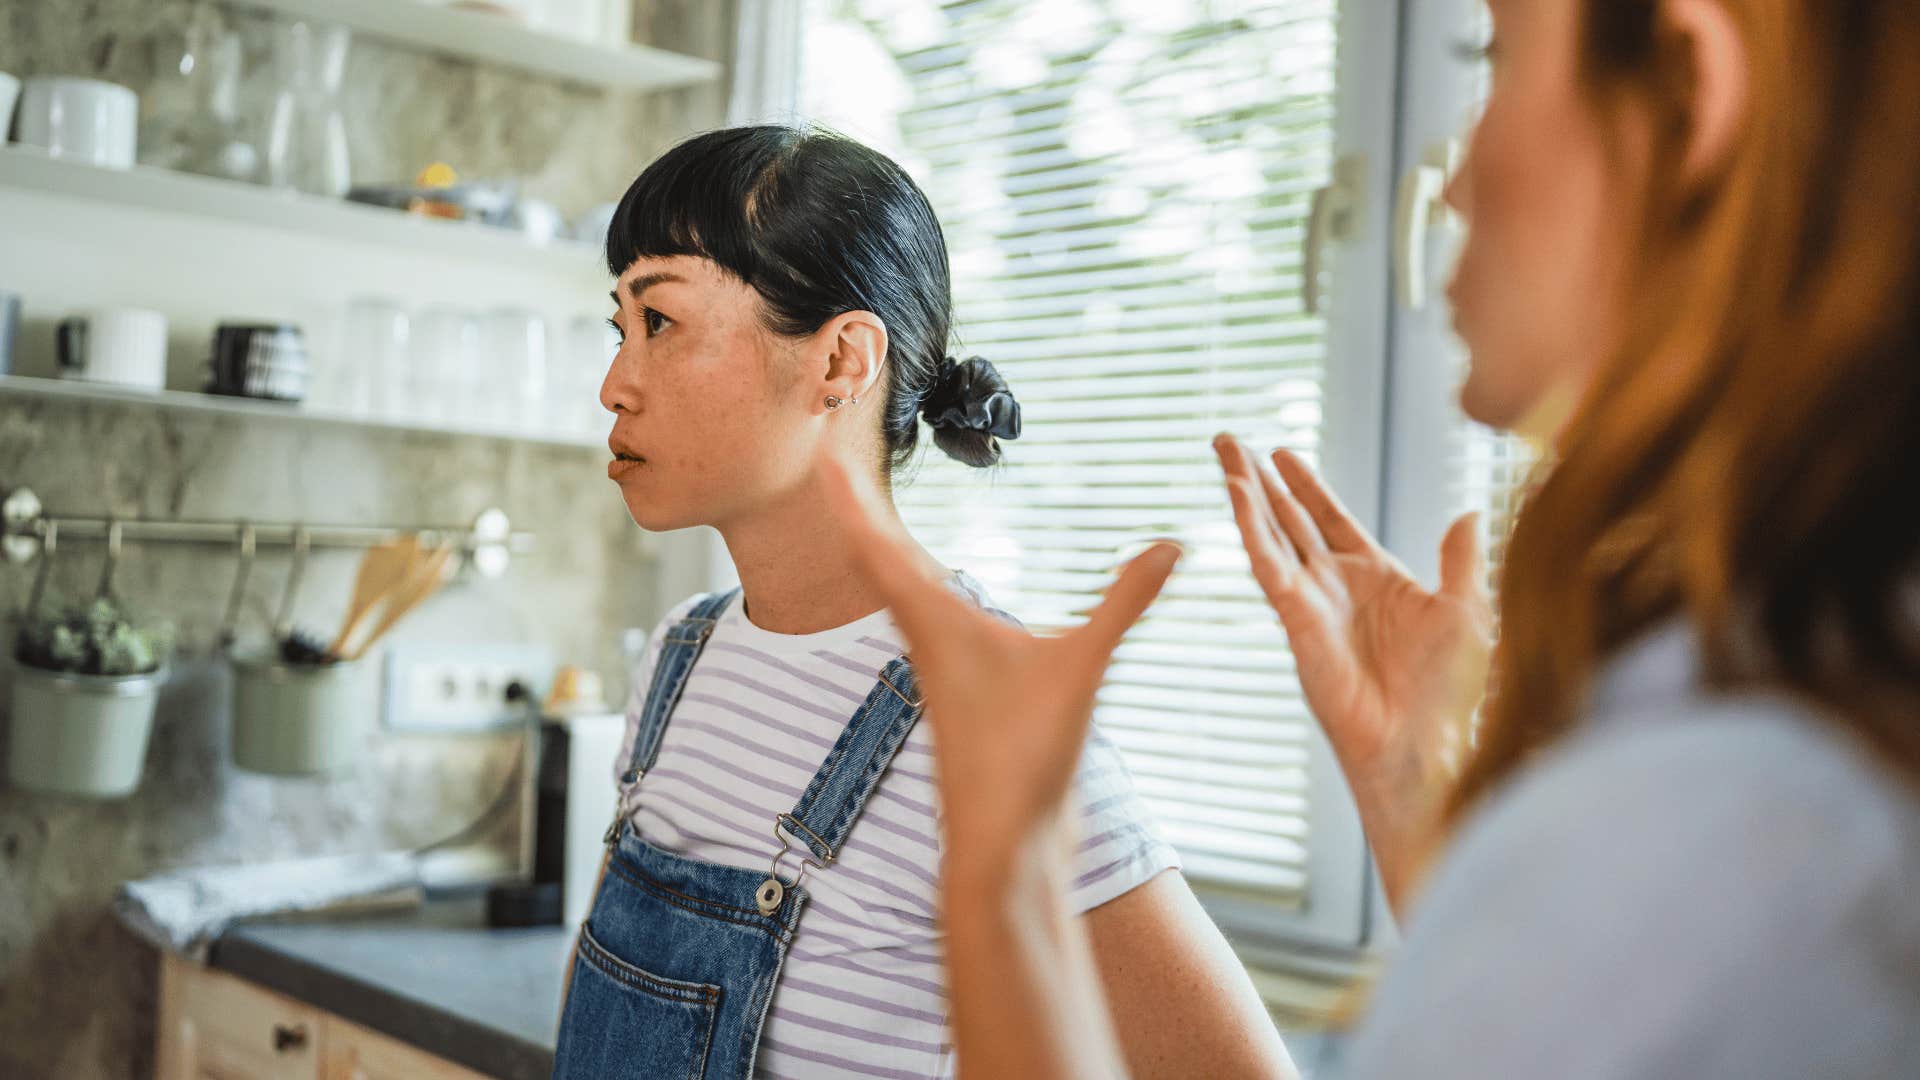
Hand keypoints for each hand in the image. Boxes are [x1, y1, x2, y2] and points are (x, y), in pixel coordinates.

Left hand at [817, 451, 1181, 883]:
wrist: (1001, 845)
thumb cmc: (1022, 762)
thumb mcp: (1080, 670)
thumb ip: (1124, 603)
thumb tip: (1173, 545)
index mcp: (933, 620)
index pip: (879, 540)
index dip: (851, 493)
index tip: (820, 449)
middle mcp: (925, 635)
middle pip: (878, 554)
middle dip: (859, 503)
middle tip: (833, 455)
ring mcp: (939, 662)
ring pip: (895, 587)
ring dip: (880, 541)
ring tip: (866, 503)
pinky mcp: (961, 686)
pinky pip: (923, 613)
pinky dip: (913, 579)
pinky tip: (927, 583)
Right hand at [1214, 436, 1492, 909]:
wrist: (1422, 743)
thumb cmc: (1449, 693)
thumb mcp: (1468, 611)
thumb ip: (1460, 560)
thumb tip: (1469, 513)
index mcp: (1375, 579)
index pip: (1330, 520)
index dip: (1306, 486)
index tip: (1281, 453)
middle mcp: (1336, 587)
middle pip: (1288, 518)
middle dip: (1259, 479)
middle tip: (1230, 441)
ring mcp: (1312, 602)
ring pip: (1270, 533)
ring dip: (1245, 492)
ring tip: (1222, 451)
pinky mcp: (1297, 619)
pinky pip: (1268, 565)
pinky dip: (1251, 528)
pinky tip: (1237, 494)